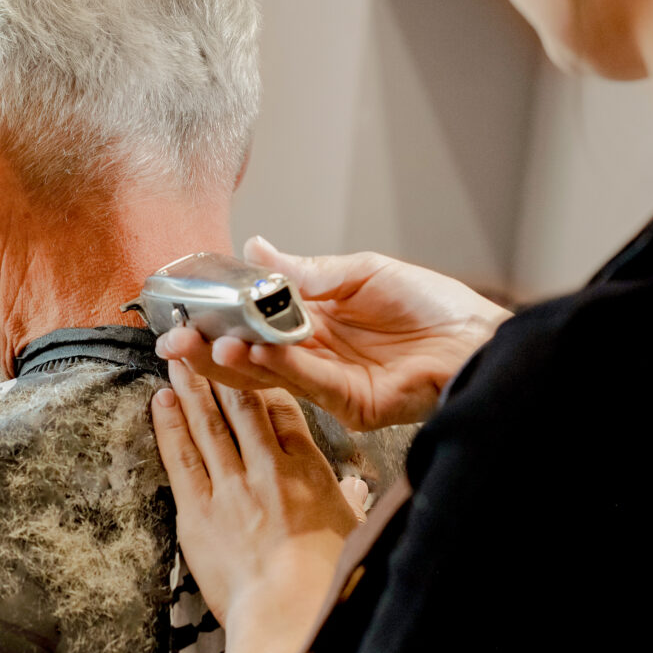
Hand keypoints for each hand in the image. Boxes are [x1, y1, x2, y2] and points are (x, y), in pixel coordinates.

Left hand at [151, 362, 358, 632]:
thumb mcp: (352, 535)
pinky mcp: (198, 511)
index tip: (252, 357)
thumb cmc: (327, 584)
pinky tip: (162, 400)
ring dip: (192, 387)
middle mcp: (269, 470)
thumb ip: (350, 504)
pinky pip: (181, 458)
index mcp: (310, 473)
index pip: (286, 412)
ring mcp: (231, 487)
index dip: (266, 379)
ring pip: (209, 424)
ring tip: (177, 357)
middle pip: (243, 406)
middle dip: (224, 370)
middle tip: (205, 340)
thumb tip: (357, 489)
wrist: (290, 614)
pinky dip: (170, 426)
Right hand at [156, 237, 511, 429]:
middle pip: (248, 355)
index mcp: (312, 322)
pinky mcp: (350, 404)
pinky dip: (277, 366)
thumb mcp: (362, 271)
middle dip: (207, 348)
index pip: (251, 322)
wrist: (479, 337)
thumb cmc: (432, 305)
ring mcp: (328, 382)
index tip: (183, 310)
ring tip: (205, 343)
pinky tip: (253, 350)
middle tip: (173, 340)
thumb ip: (306, 271)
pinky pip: (304, 383)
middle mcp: (313, 354)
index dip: (217, 318)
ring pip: (267, 375)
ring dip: (234, 359)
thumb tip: (255, 249)